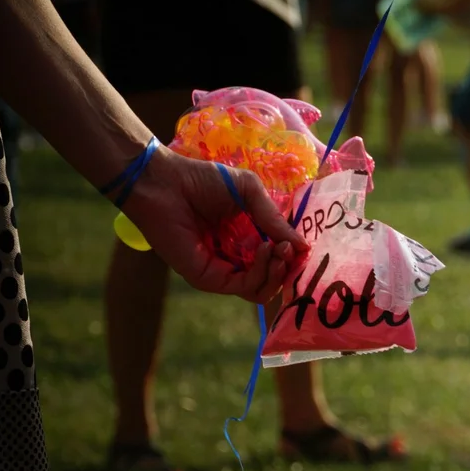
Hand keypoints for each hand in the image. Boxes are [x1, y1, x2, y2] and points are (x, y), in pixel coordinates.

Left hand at [120, 148, 309, 303]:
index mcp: (246, 237)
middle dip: (288, 266)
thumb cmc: (202, 180)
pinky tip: (264, 249)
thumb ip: (274, 219)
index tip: (302, 244)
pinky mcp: (208, 278)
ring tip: (279, 250)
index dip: (293, 255)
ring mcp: (223, 270)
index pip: (277, 258)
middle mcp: (236, 258)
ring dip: (277, 273)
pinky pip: (244, 288)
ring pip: (262, 290)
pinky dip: (260, 273)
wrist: (165, 182)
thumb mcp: (249, 191)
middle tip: (290, 248)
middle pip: (273, 278)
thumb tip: (304, 246)